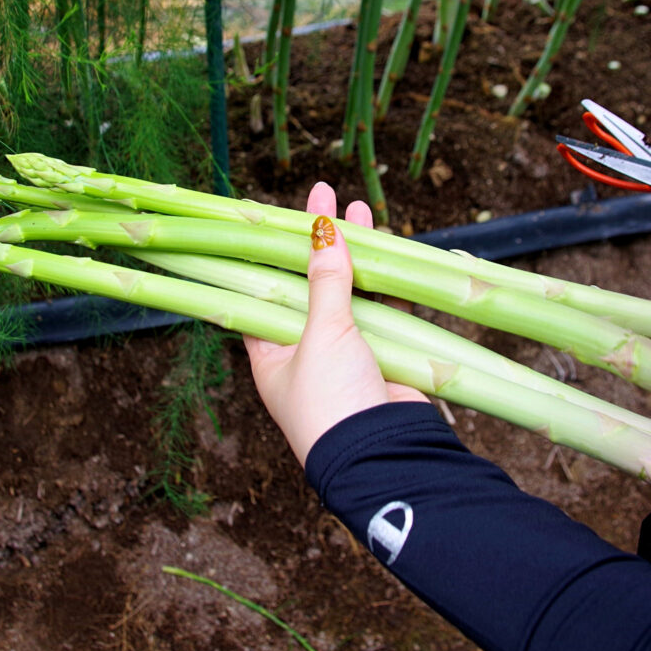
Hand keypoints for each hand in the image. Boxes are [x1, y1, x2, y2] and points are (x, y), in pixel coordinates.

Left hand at [243, 182, 427, 464]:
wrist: (382, 457)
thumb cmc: (331, 403)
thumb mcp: (321, 335)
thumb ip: (325, 281)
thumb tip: (321, 230)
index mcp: (270, 351)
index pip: (262, 288)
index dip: (271, 250)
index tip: (275, 214)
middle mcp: (304, 350)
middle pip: (308, 283)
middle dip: (317, 240)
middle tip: (324, 193)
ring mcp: (344, 353)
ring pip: (347, 291)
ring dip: (354, 253)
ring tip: (358, 208)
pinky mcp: (382, 356)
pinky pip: (381, 308)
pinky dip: (384, 281)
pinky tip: (388, 247)